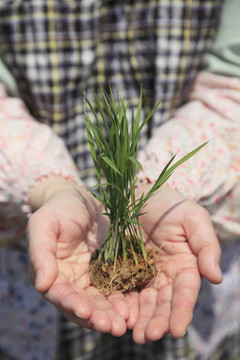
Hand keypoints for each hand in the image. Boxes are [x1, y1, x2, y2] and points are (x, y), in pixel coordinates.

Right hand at [27, 178, 129, 336]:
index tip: (86, 311)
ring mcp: (89, 278)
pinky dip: (123, 301)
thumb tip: (41, 284)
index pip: (59, 294)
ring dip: (110, 315)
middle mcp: (69, 281)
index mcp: (50, 273)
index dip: (71, 304)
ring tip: (125, 324)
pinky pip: (115, 290)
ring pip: (99, 303)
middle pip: (81, 305)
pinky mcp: (108, 273)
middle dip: (96, 318)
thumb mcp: (45, 224)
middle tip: (113, 327)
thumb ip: (41, 253)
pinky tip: (134, 309)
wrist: (81, 199)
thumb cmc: (59, 209)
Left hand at [129, 186, 222, 343]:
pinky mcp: (123, 271)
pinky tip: (117, 316)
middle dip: (158, 321)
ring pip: (143, 302)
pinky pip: (122, 291)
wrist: (136, 193)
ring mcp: (143, 274)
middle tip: (148, 336)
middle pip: (163, 303)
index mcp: (185, 265)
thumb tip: (216, 277)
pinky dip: (122, 305)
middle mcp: (165, 274)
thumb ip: (206, 246)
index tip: (177, 330)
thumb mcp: (192, 218)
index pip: (185, 292)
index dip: (182, 310)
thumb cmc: (168, 204)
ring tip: (134, 335)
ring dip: (140, 320)